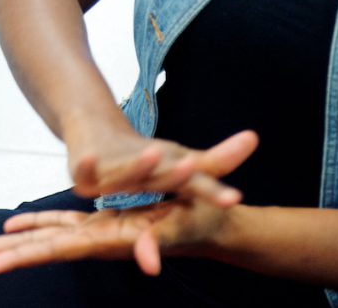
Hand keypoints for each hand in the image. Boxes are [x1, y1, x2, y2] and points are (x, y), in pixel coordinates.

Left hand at [0, 194, 237, 278]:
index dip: (19, 257)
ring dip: (3, 245)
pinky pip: (58, 225)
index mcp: (102, 241)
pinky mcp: (98, 225)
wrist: (211, 224)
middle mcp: (91, 240)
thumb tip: (146, 262)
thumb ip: (159, 241)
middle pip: (35, 249)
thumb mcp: (178, 227)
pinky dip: (34, 225)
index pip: (52, 250)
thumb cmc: (198, 221)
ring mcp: (92, 233)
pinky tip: (12, 227)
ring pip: (40, 238)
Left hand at [62, 114, 257, 206]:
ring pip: (128, 179)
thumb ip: (217, 158)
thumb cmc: (141, 155)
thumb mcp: (180, 157)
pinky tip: (94, 156)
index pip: (194, 188)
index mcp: (166, 186)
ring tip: (157, 152)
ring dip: (141, 166)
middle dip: (179, 178)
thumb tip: (254, 137)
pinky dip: (90, 166)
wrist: (93, 138)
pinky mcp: (83, 178)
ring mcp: (109, 186)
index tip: (234, 199)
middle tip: (196, 167)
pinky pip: (86, 174)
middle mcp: (140, 190)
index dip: (212, 193)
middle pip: (163, 183)